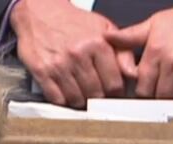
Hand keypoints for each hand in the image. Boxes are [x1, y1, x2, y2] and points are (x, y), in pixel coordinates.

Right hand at [10, 0, 135, 107]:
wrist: (40, 12)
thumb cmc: (72, 22)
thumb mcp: (103, 29)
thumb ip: (121, 51)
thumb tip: (132, 74)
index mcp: (97, 44)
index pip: (114, 83)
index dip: (115, 93)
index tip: (112, 94)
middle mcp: (78, 55)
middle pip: (95, 94)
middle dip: (98, 99)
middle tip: (97, 96)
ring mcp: (59, 65)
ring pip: (76, 99)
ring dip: (80, 102)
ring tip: (82, 95)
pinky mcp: (42, 72)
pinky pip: (56, 98)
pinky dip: (63, 101)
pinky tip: (66, 94)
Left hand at [105, 0, 172, 98]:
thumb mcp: (155, 23)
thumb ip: (130, 36)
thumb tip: (107, 37)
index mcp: (155, 49)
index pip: (141, 87)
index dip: (145, 92)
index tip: (149, 91)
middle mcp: (171, 58)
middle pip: (158, 95)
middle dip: (161, 95)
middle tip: (168, 88)